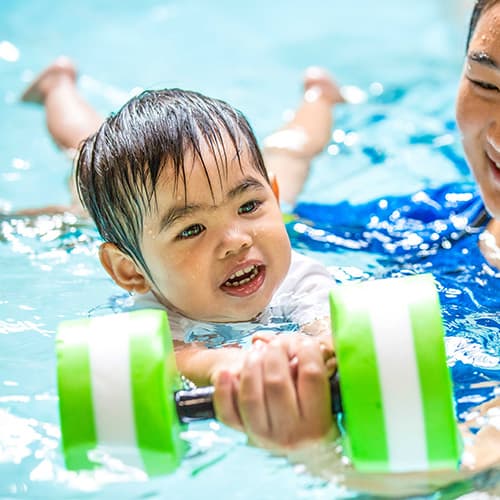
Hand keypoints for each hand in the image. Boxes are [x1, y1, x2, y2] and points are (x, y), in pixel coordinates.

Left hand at [213, 335, 335, 450]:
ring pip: (251, 395)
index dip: (307, 350)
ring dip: (252, 364)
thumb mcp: (330, 402)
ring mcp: (264, 436)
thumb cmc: (319, 419)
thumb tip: (301, 346)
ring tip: (259, 351)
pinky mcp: (243, 435)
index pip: (311, 375)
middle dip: (275, 353)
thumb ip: (319, 374)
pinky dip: (223, 390)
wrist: (306, 456)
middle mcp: (290, 433)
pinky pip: (227, 413)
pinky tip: (225, 372)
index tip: (306, 343)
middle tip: (278, 344)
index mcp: (318, 423)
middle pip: (276, 381)